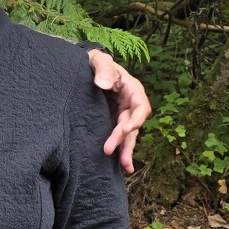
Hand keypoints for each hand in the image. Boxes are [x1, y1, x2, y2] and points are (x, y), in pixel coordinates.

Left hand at [86, 49, 149, 174]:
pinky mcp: (111, 121)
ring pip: (127, 135)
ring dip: (125, 151)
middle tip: (111, 153)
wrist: (88, 67)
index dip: (135, 120)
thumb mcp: (99, 61)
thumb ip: (103, 70)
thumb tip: (103, 84)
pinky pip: (118, 137)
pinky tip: (120, 166)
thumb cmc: (96, 61)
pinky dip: (119, 149)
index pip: (140, 107)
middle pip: (132, 125)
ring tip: (125, 168)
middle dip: (125, 141)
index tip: (125, 129)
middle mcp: (130, 104)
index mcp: (132, 90)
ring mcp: (121, 114)